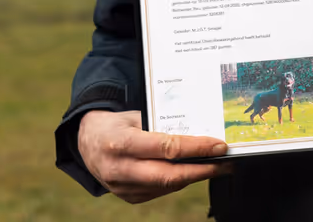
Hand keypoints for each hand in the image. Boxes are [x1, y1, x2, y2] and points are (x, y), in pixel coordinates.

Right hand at [78, 110, 232, 203]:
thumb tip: (200, 130)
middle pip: (169, 175)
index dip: (196, 148)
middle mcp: (119, 169)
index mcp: (120, 143)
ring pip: (167, 186)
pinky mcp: (128, 197)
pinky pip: (160, 191)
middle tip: (226, 163)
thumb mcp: (134, 115)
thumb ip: (161, 125)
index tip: (219, 145)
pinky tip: (193, 172)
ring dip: (195, 177)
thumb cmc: (116, 124)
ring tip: (217, 166)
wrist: (86, 142)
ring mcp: (122, 187)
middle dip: (202, 170)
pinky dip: (179, 181)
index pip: (166, 148)